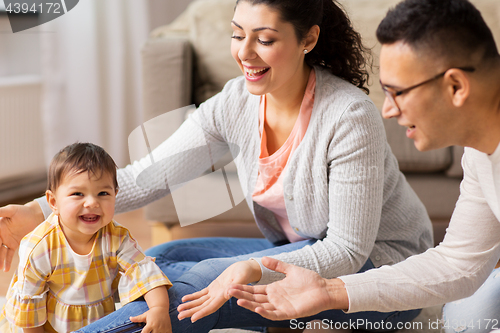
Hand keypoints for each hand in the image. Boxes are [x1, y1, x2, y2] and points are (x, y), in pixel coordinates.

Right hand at [0, 201, 43, 271]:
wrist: (36, 215)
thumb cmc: (23, 211)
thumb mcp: (11, 210)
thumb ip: (0, 212)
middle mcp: (1, 235)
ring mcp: (7, 241)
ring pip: (1, 252)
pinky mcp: (14, 244)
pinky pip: (9, 254)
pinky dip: (7, 262)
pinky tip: (5, 269)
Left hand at [130, 306, 171, 332]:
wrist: (162, 308)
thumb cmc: (152, 312)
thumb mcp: (145, 315)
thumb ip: (137, 318)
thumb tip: (130, 318)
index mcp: (150, 324)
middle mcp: (157, 327)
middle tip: (150, 331)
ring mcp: (163, 329)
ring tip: (155, 331)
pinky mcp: (168, 329)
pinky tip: (161, 332)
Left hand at [177, 259, 261, 322]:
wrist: (245, 268)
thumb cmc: (245, 272)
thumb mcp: (241, 277)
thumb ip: (235, 285)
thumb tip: (228, 293)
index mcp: (224, 296)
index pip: (211, 307)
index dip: (202, 313)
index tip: (192, 318)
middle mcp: (218, 297)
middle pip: (203, 307)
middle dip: (191, 311)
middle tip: (179, 317)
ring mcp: (215, 292)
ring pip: (200, 301)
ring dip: (190, 305)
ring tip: (179, 309)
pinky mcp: (213, 287)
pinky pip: (201, 294)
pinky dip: (193, 296)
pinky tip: (184, 299)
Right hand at [227, 257, 348, 319]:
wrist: (324, 288)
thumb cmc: (309, 280)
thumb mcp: (290, 269)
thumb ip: (277, 265)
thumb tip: (262, 258)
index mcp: (274, 289)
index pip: (255, 290)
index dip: (243, 288)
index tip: (231, 285)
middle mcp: (275, 299)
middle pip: (254, 298)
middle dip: (241, 295)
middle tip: (228, 291)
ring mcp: (281, 306)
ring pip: (261, 307)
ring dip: (250, 304)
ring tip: (238, 300)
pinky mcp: (289, 313)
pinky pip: (274, 314)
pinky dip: (265, 312)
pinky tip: (257, 308)